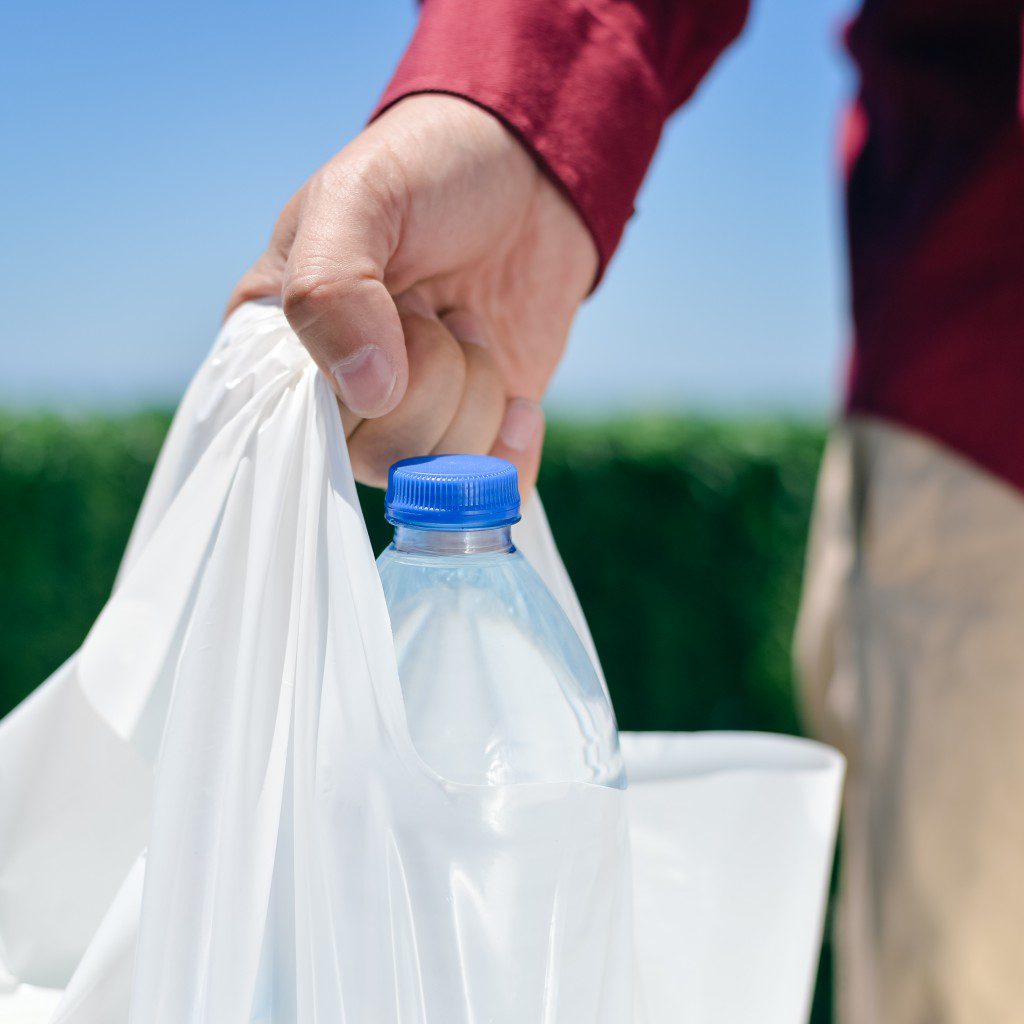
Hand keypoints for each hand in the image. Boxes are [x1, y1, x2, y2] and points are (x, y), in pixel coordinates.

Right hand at [228, 95, 597, 491]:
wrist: (529, 171)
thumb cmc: (427, 172)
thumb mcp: (358, 198)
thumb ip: (332, 285)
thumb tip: (371, 394)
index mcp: (280, 350)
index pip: (298, 430)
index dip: (356, 378)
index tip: (391, 304)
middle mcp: (340, 401)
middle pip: (379, 457)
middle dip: (431, 373)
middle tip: (433, 305)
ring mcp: (412, 423)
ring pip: (442, 474)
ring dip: (478, 389)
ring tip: (467, 323)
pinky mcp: (476, 434)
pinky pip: (489, 491)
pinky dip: (513, 449)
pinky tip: (519, 396)